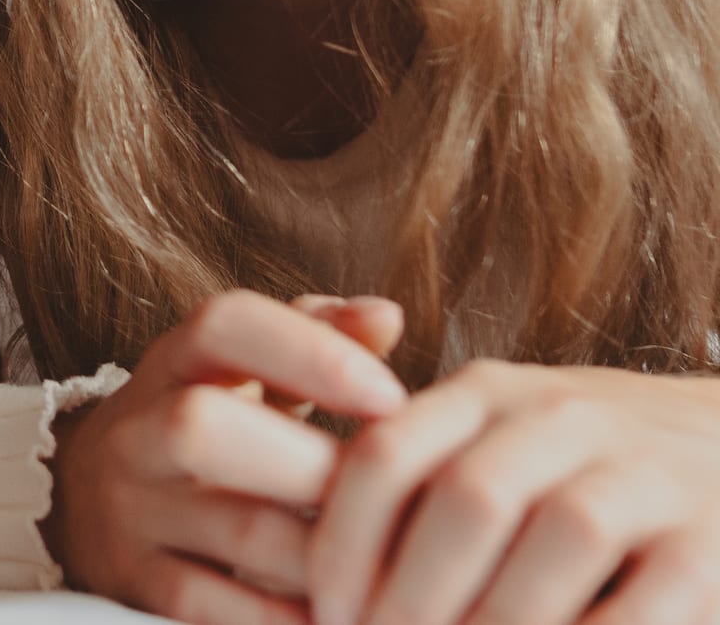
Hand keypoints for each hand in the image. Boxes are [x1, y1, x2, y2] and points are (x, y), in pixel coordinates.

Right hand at [46, 290, 407, 624]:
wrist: (82, 499)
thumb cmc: (203, 424)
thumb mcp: (243, 371)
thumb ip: (314, 336)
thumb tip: (387, 315)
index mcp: (172, 363)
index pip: (222, 326)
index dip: (309, 352)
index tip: (393, 396)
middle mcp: (136, 430)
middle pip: (205, 428)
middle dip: (317, 465)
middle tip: (399, 495)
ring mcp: (129, 510)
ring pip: (238, 531)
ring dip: (331, 551)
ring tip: (397, 559)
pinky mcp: (134, 582)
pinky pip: (218, 608)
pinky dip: (289, 618)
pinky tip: (343, 611)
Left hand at [311, 359, 719, 624]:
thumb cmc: (580, 472)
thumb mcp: (496, 446)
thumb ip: (418, 485)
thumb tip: (315, 584)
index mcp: (488, 393)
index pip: (387, 455)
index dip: (343, 544)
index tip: (325, 616)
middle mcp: (564, 417)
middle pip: (466, 502)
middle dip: (412, 599)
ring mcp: (646, 474)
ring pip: (555, 542)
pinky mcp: (710, 544)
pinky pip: (635, 606)